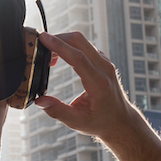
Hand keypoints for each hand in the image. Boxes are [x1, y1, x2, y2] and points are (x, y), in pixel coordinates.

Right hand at [34, 31, 141, 146]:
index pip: (78, 57)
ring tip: (48, 56)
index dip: (59, 46)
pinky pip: (84, 45)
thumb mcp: (77, 122)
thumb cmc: (100, 122)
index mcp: (99, 83)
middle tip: (40, 46)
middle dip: (58, 38)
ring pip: (82, 41)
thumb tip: (39, 101)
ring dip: (63, 42)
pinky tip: (59, 56)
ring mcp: (104, 62)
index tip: (43, 39)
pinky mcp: (101, 60)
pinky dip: (69, 45)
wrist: (120, 120)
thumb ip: (57, 111)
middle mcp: (104, 68)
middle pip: (79, 41)